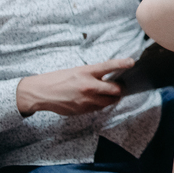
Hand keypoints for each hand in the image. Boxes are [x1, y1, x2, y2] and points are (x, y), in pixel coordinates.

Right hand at [15, 58, 133, 116]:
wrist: (41, 92)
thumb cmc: (60, 78)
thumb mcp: (78, 70)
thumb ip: (95, 73)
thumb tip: (111, 75)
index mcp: (86, 72)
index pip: (109, 66)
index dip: (122, 63)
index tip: (132, 62)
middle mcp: (88, 86)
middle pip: (116, 90)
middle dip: (120, 88)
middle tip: (119, 86)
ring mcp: (86, 100)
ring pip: (109, 101)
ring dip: (112, 97)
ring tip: (108, 92)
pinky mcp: (82, 110)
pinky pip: (99, 107)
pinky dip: (101, 103)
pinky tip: (95, 99)